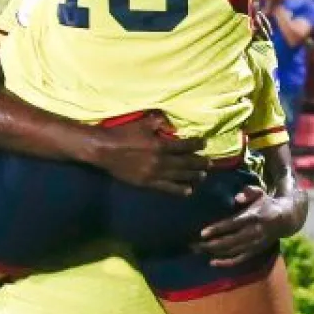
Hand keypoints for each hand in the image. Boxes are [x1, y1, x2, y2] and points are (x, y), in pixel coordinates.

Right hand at [86, 111, 209, 195]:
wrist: (103, 150)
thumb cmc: (122, 134)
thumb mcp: (142, 123)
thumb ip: (159, 122)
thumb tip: (173, 124)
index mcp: (160, 145)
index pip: (185, 146)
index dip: (196, 144)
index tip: (204, 143)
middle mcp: (160, 162)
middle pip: (186, 163)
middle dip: (200, 163)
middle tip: (210, 163)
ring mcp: (154, 174)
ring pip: (179, 176)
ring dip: (193, 176)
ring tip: (203, 176)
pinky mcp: (147, 183)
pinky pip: (166, 188)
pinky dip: (179, 190)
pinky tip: (188, 191)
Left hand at [197, 184, 302, 263]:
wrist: (285, 220)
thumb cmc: (266, 204)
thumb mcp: (260, 192)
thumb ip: (249, 192)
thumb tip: (236, 198)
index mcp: (253, 216)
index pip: (232, 224)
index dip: (217, 229)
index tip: (202, 233)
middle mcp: (253, 232)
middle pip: (229, 241)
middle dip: (210, 244)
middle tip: (193, 245)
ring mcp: (254, 244)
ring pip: (231, 251)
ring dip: (214, 253)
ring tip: (198, 251)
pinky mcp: (255, 252)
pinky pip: (239, 260)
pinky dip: (226, 263)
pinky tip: (212, 262)